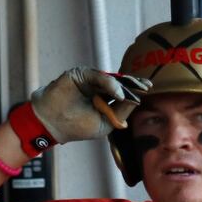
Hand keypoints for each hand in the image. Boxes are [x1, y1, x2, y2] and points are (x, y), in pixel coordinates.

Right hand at [30, 68, 150, 142]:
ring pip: (111, 79)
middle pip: (120, 82)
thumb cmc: (77, 126)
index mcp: (104, 100)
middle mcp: (98, 88)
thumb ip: (121, 111)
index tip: (148, 88)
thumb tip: (136, 99)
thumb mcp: (105, 123)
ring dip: (125, 84)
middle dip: (134, 83)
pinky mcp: (81, 75)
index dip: (135, 90)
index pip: (123, 93)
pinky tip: (119, 93)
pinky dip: (110, 84)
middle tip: (146, 85)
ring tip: (135, 92)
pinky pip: (98, 77)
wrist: (53, 123)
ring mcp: (90, 80)